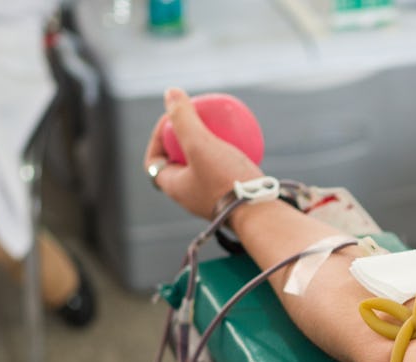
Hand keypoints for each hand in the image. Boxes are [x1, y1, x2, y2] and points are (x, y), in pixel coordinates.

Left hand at [144, 87, 263, 219]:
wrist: (261, 214)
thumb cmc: (227, 182)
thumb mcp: (200, 144)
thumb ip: (183, 118)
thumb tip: (171, 92)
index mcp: (175, 189)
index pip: (154, 161)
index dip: (157, 137)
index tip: (173, 119)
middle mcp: (191, 198)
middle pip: (179, 163)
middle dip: (185, 141)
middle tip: (198, 122)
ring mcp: (213, 200)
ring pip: (205, 169)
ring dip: (209, 149)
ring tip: (221, 130)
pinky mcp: (234, 200)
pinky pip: (227, 174)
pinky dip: (231, 158)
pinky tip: (246, 143)